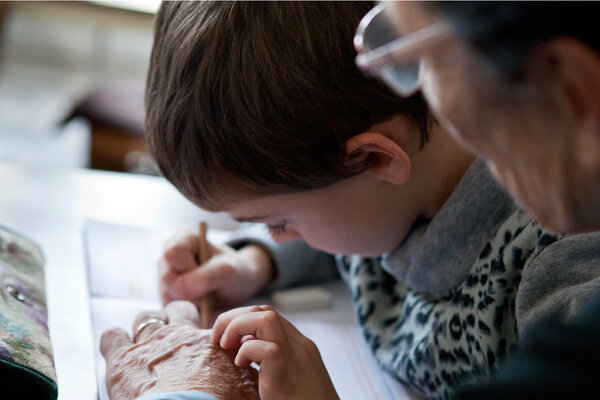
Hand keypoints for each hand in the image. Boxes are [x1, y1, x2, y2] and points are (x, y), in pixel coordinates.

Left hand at [100, 301, 258, 399]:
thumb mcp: (245, 387)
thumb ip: (248, 372)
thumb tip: (256, 369)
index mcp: (208, 342)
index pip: (208, 323)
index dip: (204, 333)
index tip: (202, 346)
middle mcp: (179, 336)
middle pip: (177, 309)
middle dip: (173, 316)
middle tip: (172, 333)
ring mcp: (148, 344)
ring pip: (143, 318)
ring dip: (144, 326)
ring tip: (143, 342)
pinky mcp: (120, 360)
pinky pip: (111, 336)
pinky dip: (113, 340)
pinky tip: (115, 348)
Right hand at [160, 227, 273, 307]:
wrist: (236, 285)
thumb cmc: (234, 271)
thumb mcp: (228, 271)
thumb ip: (207, 277)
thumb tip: (181, 290)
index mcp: (183, 237)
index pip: (173, 254)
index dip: (188, 270)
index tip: (208, 278)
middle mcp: (169, 253)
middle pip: (167, 277)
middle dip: (190, 290)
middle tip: (209, 292)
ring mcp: (164, 274)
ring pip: (166, 294)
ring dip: (189, 301)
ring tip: (207, 296)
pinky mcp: (165, 293)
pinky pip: (168, 306)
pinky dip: (186, 308)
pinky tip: (200, 303)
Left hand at [211, 305, 339, 399]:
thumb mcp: (290, 379)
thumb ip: (273, 363)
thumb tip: (244, 350)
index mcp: (300, 347)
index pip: (269, 315)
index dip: (243, 319)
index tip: (228, 338)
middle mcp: (300, 346)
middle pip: (263, 310)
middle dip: (234, 318)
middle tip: (219, 339)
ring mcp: (295, 358)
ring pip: (266, 318)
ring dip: (237, 326)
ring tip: (226, 345)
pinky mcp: (285, 374)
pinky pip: (265, 348)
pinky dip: (246, 351)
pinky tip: (241, 365)